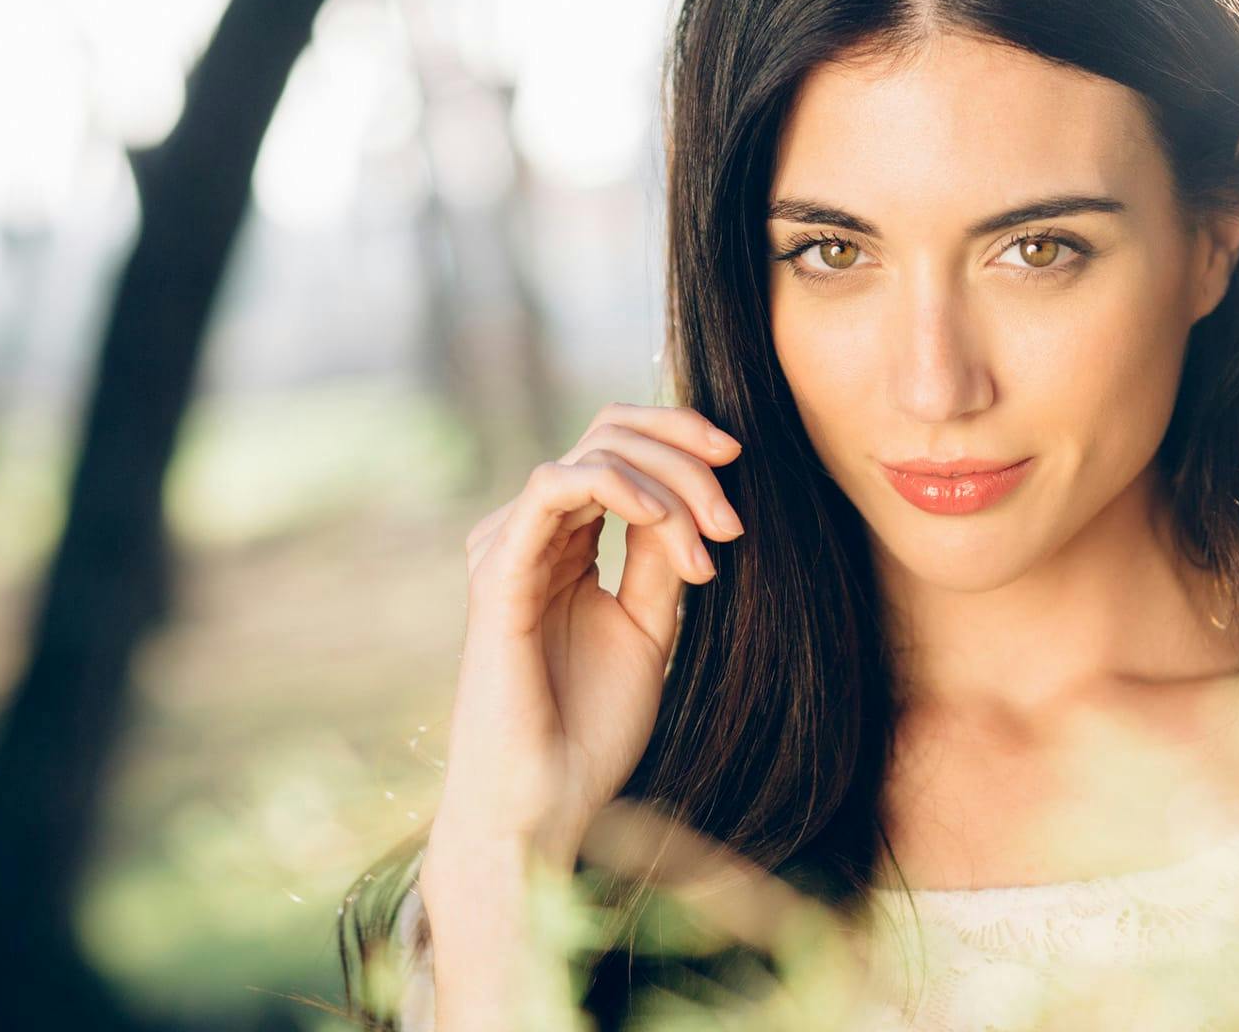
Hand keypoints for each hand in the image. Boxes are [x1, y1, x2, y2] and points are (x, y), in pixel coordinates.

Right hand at [420, 402, 745, 885]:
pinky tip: (656, 514)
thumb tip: (689, 495)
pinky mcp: (498, 571)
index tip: (740, 466)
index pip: (617, 448)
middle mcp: (530, 535)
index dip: (682, 440)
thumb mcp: (648, 626)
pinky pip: (551, 488)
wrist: (547, 804)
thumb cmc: (591, 731)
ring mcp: (510, 548)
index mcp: (562, 545)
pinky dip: (613, 483)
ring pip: (591, 453)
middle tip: (732, 518)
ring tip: (709, 541)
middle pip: (608, 434)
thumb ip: (659, 557)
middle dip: (684, 455)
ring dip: (667, 482)